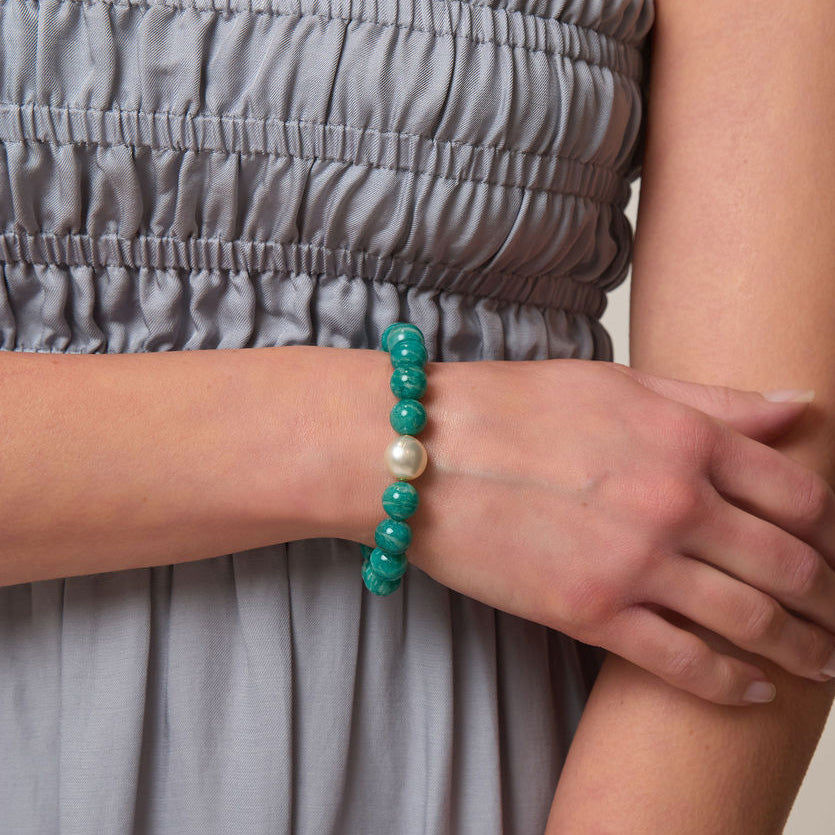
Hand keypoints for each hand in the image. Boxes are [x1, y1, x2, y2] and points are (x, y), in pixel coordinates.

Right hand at [407, 358, 834, 704]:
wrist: (424, 450)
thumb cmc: (512, 407)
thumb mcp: (619, 384)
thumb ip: (714, 402)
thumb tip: (802, 409)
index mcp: (686, 439)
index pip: (800, 494)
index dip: (829, 528)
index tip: (830, 547)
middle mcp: (675, 502)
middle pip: (792, 565)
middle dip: (829, 597)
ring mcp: (635, 562)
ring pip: (752, 621)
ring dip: (802, 649)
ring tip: (820, 663)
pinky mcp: (590, 612)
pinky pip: (685, 663)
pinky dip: (732, 683)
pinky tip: (755, 690)